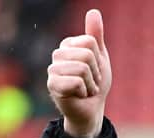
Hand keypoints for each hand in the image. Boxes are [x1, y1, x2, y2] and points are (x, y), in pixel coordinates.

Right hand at [47, 9, 111, 137]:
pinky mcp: (52, 86)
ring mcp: (53, 70)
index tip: (96, 71)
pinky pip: (76, 82)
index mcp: (68, 46)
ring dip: (91, 84)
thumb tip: (93, 11)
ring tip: (86, 90)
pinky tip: (79, 96)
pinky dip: (84, 92)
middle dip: (96, 73)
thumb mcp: (100, 58)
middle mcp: (57, 55)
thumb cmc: (95, 84)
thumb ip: (95, 35)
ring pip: (82, 68)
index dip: (99, 60)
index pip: (90, 42)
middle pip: (87, 54)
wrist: (92, 110)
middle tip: (91, 83)